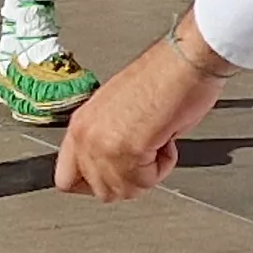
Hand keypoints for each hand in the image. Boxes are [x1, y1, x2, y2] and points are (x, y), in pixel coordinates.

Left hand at [53, 37, 225, 202]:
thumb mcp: (121, 111)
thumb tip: (119, 166)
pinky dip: (164, 165)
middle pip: (99, 191)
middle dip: (129, 180)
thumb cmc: (165, 75)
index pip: (66, 178)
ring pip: (123, 191)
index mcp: (81, 123)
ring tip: (158, 142)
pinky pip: (146, 181)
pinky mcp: (128, 149)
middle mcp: (86, 134)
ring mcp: (103, 143)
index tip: (117, 176)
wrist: (185, 61)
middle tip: (146, 156)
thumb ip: (109, 140)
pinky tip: (166, 138)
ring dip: (148, 174)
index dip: (95, 184)